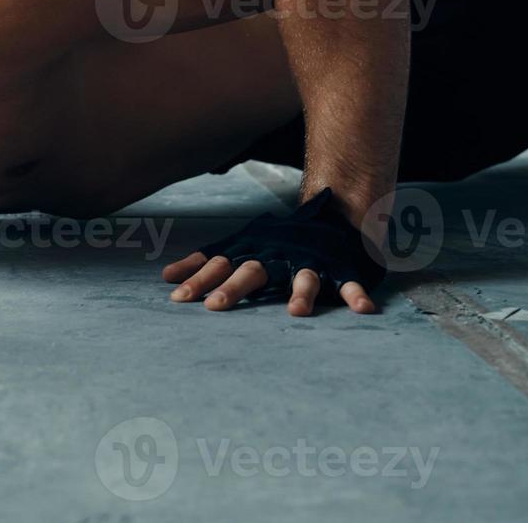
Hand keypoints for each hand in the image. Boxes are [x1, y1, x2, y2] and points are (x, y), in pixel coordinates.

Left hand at [160, 187, 383, 316]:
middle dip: (233, 287)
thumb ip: (203, 264)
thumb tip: (164, 276)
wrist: (327, 215)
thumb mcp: (237, 247)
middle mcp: (276, 255)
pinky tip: (363, 309)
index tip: (176, 297)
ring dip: (301, 293)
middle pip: (251, 271)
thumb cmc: (272, 241)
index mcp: (250, 251)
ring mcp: (308, 261)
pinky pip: (348, 283)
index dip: (197, 279)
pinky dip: (356, 295)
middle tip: (214, 306)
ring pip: (303, 276)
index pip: (218, 264)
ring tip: (296, 313)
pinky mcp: (338, 268)